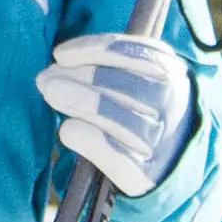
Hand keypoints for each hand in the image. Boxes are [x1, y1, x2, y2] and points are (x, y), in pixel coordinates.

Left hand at [37, 28, 196, 197]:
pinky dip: (87, 138)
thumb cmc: (147, 111)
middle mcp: (170, 102)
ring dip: (77, 101)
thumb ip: (110, 66)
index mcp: (170, 71)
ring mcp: (160, 138)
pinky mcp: (147, 172)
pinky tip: (67, 130)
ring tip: (51, 94)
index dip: (92, 50)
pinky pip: (113, 153)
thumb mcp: (143, 79)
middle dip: (76, 77)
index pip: (133, 52)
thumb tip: (60, 62)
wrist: (175, 163)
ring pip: (115, 116)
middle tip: (45, 79)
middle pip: (120, 84)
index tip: (60, 54)